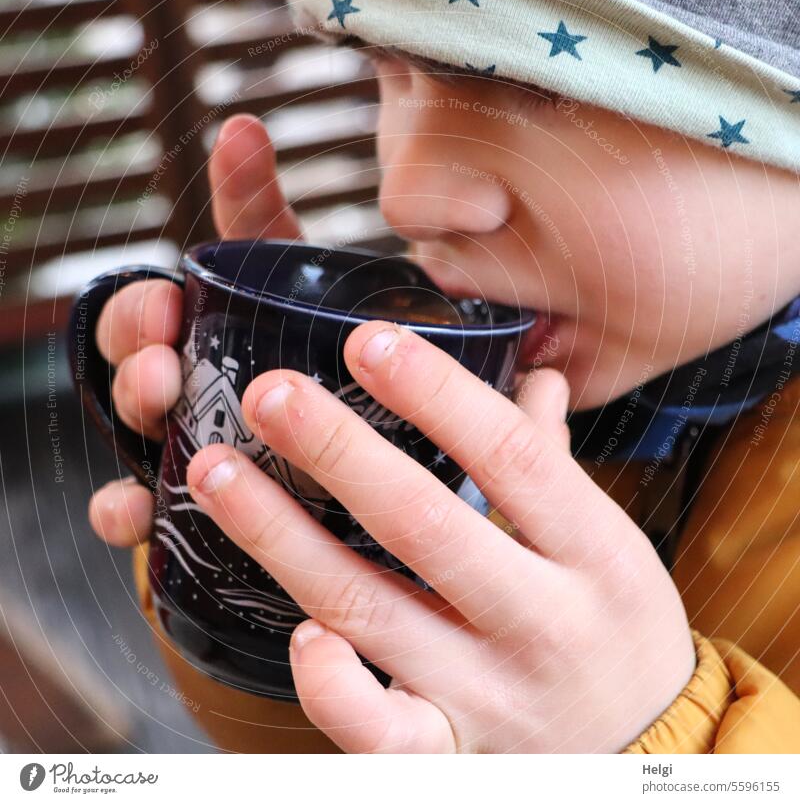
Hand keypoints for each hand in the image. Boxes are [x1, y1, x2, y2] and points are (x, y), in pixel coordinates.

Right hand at [88, 115, 300, 544]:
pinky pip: (146, 508)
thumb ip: (260, 207)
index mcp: (197, 329)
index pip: (147, 315)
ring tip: (157, 402)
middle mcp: (183, 380)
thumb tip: (239, 124)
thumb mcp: (297, 271)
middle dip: (131, 358)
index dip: (142, 310)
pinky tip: (134, 508)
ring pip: (134, 431)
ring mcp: (187, 436)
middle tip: (161, 360)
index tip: (167, 303)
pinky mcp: (200, 497)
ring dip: (132, 417)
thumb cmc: (323, 339)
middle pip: (131, 369)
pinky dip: (126, 509)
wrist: (376, 422)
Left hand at [183, 323, 695, 752]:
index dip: (435, 393)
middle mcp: (540, 621)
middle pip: (423, 524)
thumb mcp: (610, 541)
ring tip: (217, 475)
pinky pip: (378, 730)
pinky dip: (330, 686)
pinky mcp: (450, 755)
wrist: (646, 754)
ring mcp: (489, 694)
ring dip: (282, 538)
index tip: (367, 342)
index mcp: (592, 551)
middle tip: (270, 394)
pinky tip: (296, 631)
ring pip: (370, 609)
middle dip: (337, 451)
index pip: (509, 454)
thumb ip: (553, 459)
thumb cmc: (616, 628)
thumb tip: (536, 375)